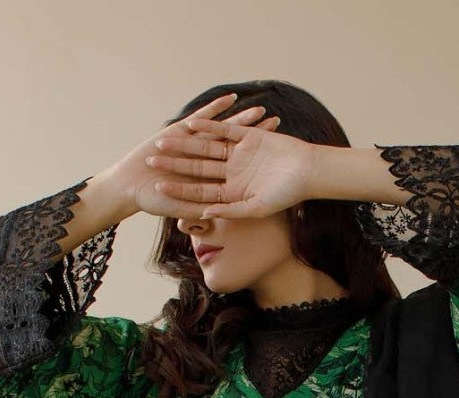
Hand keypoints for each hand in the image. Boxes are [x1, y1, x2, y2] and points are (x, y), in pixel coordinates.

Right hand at [118, 94, 280, 219]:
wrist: (130, 184)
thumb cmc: (154, 201)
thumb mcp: (182, 208)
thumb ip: (203, 210)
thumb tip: (226, 214)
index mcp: (210, 180)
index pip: (240, 170)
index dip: (258, 165)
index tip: (279, 159)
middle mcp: (206, 161)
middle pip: (237, 147)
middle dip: (257, 137)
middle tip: (277, 126)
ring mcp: (195, 145)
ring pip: (223, 130)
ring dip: (241, 120)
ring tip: (261, 108)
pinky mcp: (181, 131)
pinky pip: (203, 117)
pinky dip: (216, 108)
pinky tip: (232, 98)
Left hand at [144, 107, 317, 219]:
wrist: (309, 171)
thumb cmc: (287, 194)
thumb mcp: (256, 207)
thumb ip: (230, 211)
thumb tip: (203, 213)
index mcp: (232, 193)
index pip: (199, 191)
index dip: (178, 189)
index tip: (157, 187)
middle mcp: (232, 173)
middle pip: (197, 168)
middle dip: (174, 165)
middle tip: (150, 160)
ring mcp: (239, 155)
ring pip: (206, 148)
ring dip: (185, 143)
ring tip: (163, 139)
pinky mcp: (248, 137)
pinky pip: (224, 129)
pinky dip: (209, 125)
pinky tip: (190, 122)